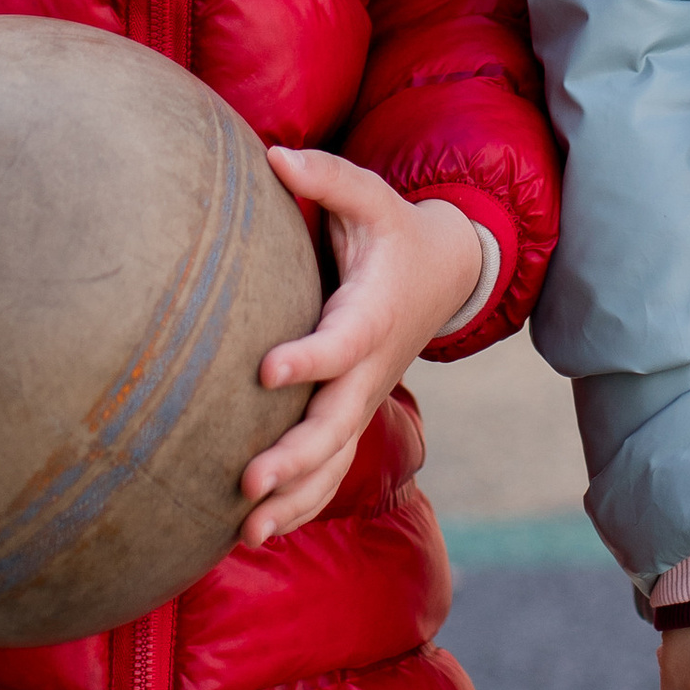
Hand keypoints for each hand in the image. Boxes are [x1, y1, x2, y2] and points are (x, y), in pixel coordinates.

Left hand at [238, 147, 484, 547]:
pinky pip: (333, 471)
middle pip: (336, 425)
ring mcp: (365, 399)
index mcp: (372, 315)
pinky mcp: (355, 415)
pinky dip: (303, 505)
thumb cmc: (393, 232)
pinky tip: (258, 535)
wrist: (445, 274)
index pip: (341, 343)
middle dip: (293, 458)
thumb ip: (326, 177)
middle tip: (246, 481)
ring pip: (335, 462)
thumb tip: (273, 153)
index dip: (307, 358)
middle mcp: (370, 368)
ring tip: (244, 533)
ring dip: (294, 499)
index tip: (265, 369)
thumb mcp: (370, 197)